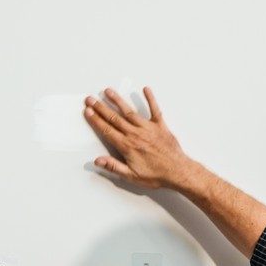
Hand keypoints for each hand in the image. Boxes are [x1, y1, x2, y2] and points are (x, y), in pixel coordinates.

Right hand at [82, 87, 198, 190]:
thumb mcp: (131, 176)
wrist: (178, 172)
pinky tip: (145, 89)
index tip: (88, 112)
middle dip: (101, 107)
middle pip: (114, 118)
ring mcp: (148, 128)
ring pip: (129, 111)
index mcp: (127, 146)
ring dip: (118, 100)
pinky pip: (155, 109)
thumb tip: (98, 161)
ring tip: (109, 91)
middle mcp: (135, 133)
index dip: (95, 120)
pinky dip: (150, 98)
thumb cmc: (156, 175)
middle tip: (91, 99)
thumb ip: (113, 167)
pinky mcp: (160, 126)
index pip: (106, 130)